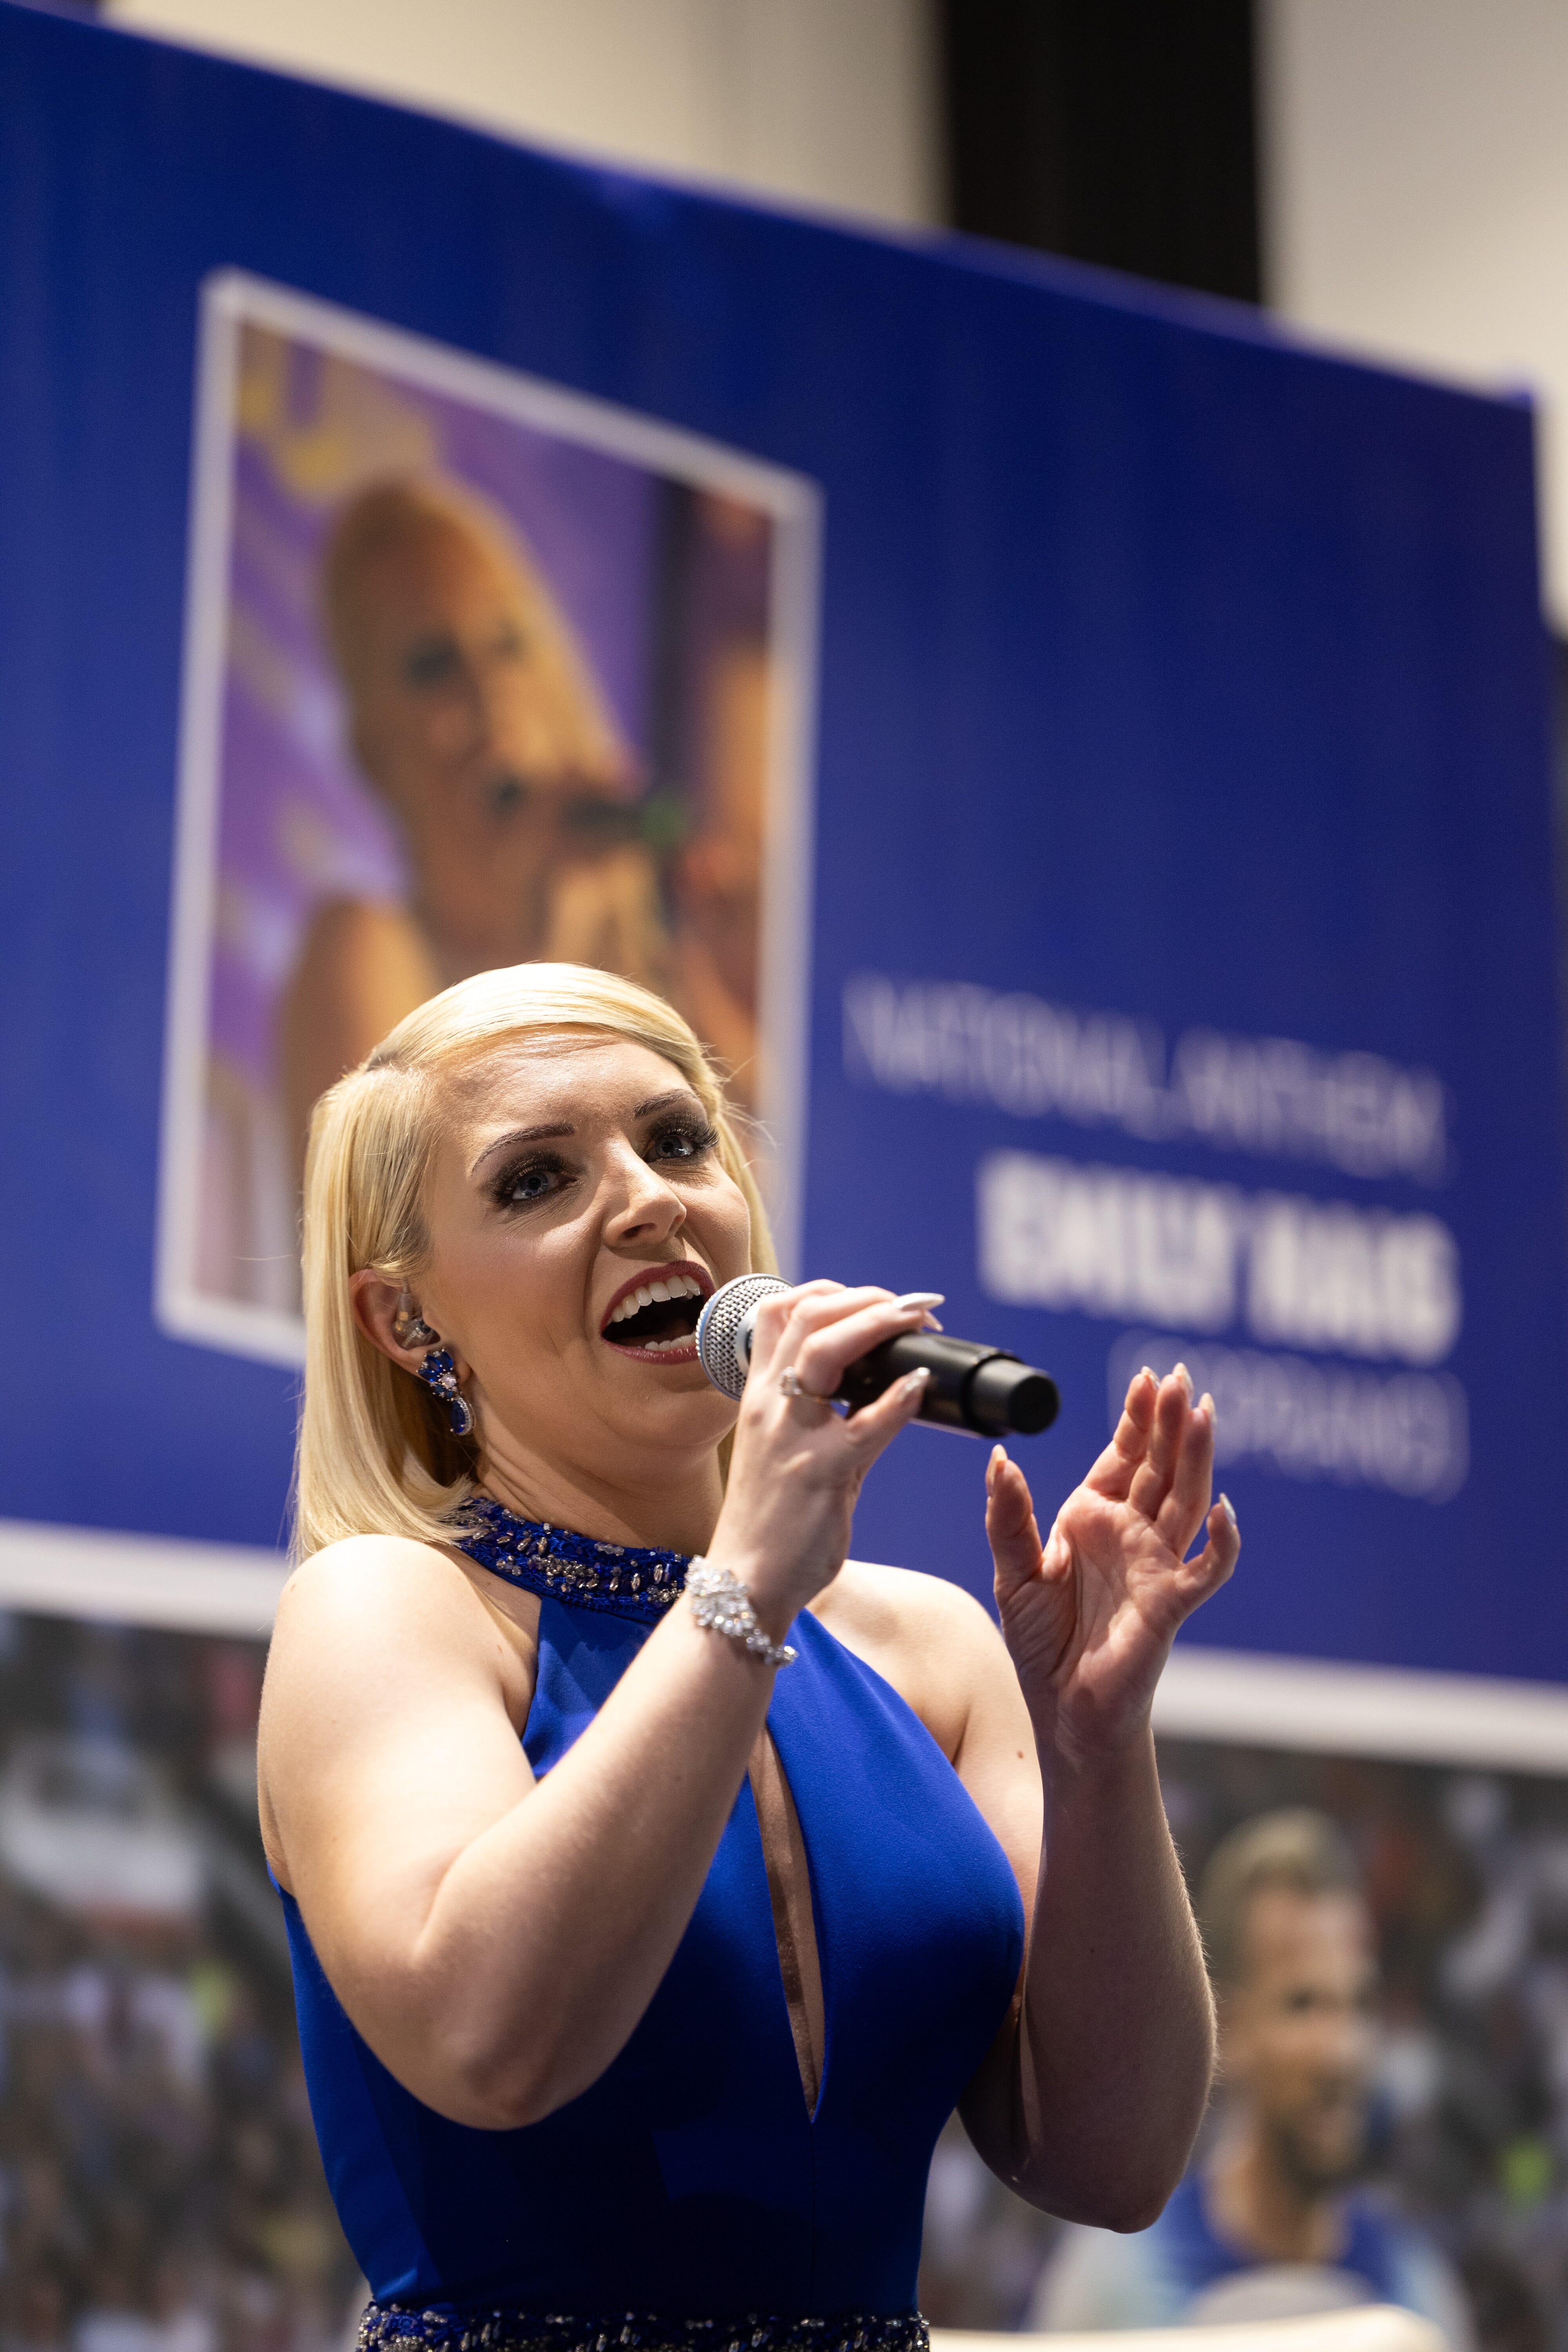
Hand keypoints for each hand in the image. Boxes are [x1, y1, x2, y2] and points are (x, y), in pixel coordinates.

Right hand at [708, 1282, 940, 1636]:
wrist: (745, 1583)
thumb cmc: (771, 1520)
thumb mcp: (788, 1451)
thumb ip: (829, 1414)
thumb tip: (887, 1382)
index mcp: (759, 1397)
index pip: (778, 1312)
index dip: (827, 1291)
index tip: (871, 1298)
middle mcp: (769, 1406)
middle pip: (806, 1315)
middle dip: (864, 1296)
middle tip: (910, 1305)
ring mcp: (791, 1437)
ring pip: (824, 1350)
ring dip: (877, 1323)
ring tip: (916, 1321)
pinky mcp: (820, 1474)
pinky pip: (864, 1425)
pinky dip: (898, 1398)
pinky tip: (920, 1384)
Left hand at [986, 1366, 1238, 1760]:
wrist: (1061, 1708)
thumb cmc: (1042, 1642)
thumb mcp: (1013, 1572)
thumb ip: (1008, 1515)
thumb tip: (999, 1458)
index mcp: (1094, 1519)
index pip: (1124, 1457)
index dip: (1137, 1419)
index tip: (1147, 1378)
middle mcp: (1132, 1535)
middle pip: (1160, 1467)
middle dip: (1170, 1422)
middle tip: (1182, 1377)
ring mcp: (1156, 1566)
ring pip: (1186, 1500)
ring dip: (1197, 1458)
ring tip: (1204, 1412)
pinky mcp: (1171, 1604)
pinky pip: (1206, 1568)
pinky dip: (1221, 1541)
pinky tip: (1224, 1509)